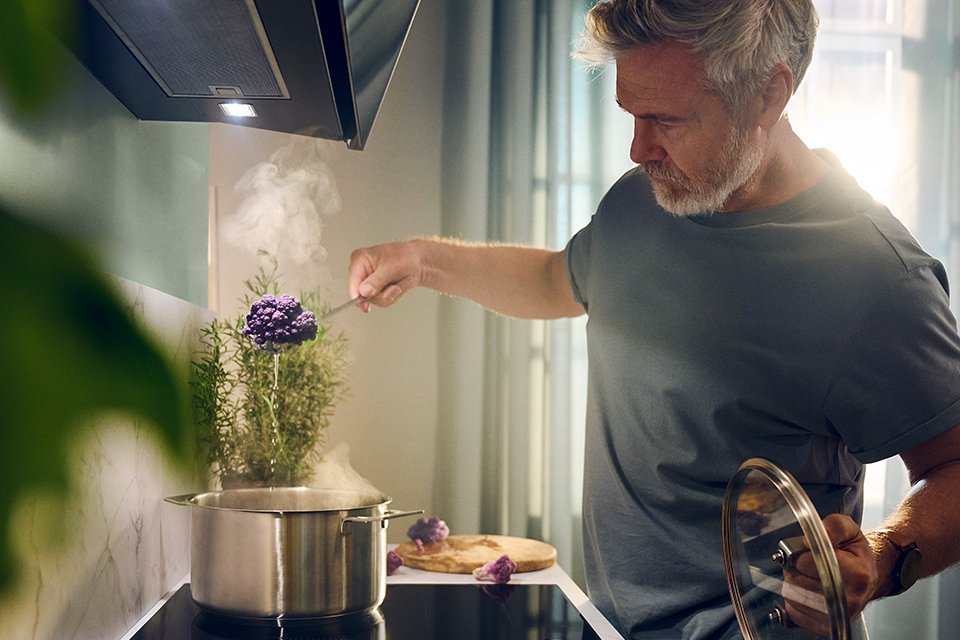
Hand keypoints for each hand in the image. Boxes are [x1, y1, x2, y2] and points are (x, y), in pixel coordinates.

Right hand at [348, 240, 424, 310]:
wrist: (418, 261)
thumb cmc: (405, 256)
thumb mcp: (391, 268)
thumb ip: (376, 281)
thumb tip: (364, 292)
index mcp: (360, 259)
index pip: (353, 282)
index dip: (357, 296)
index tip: (365, 306)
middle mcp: (361, 271)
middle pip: (363, 295)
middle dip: (383, 294)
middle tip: (395, 287)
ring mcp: (368, 282)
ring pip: (374, 301)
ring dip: (390, 295)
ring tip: (398, 284)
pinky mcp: (375, 290)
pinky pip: (382, 302)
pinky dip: (393, 296)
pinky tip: (397, 286)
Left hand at [783, 514, 878, 632]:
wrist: (867, 578)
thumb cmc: (855, 555)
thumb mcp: (849, 530)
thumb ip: (832, 526)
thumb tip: (808, 540)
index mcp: (856, 574)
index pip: (808, 563)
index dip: (802, 554)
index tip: (809, 552)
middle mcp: (849, 599)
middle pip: (798, 582)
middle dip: (795, 570)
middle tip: (806, 566)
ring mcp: (837, 616)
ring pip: (793, 598)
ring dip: (793, 585)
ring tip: (807, 578)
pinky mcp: (825, 626)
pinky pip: (793, 612)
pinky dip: (793, 601)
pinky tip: (806, 592)